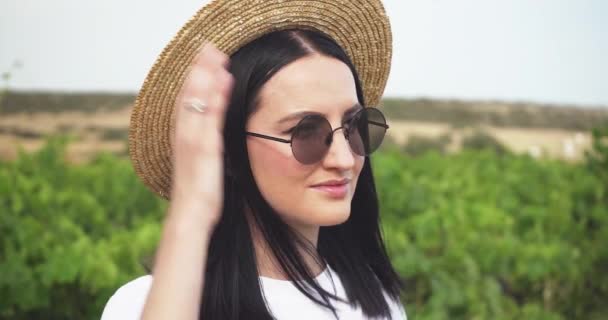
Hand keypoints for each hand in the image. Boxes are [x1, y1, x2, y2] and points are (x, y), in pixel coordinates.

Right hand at [169, 41, 233, 226]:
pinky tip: (225, 79)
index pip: (186, 101)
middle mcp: (184, 135)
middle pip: (189, 94)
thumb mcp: (201, 167)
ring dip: (206, 74)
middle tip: (209, 46)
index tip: (203, 60)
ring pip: (196, 100)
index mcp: (183, 138)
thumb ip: (205, 149)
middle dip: (199, 68)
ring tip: (216, 53)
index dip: (194, 79)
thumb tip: (213, 141)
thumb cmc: (198, 195)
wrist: (190, 217)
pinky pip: (210, 117)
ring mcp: (193, 140)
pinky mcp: (205, 148)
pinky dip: (216, 96)